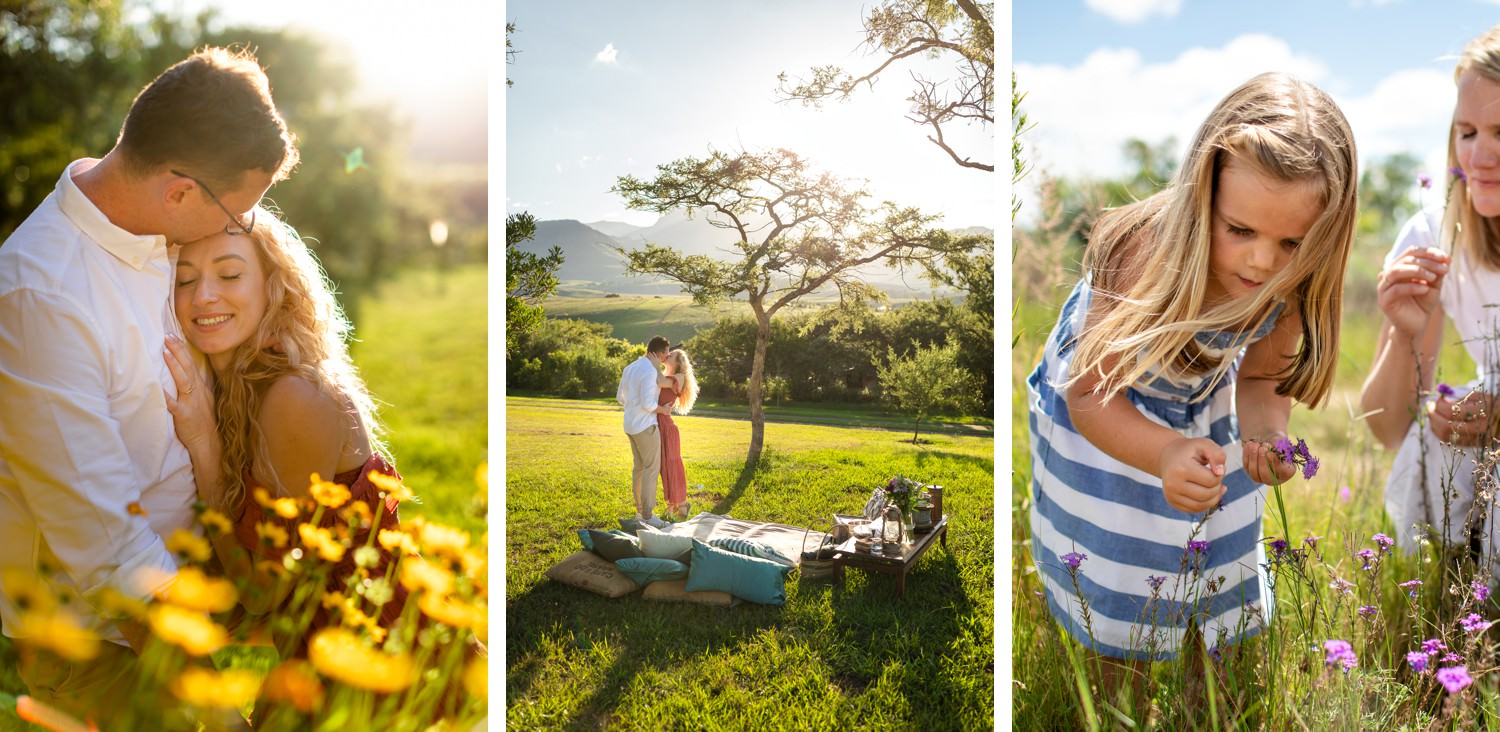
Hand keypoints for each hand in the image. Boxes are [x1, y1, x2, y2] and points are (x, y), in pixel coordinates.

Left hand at [162, 336, 217, 456]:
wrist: (209, 443)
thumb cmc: (203, 423)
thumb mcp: (202, 400)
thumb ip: (193, 386)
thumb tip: (182, 372)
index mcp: (201, 388)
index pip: (192, 363)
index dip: (184, 349)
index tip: (174, 335)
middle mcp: (197, 392)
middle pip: (188, 367)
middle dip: (178, 350)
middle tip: (168, 336)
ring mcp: (192, 403)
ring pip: (184, 380)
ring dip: (174, 366)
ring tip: (165, 352)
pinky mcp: (185, 415)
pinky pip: (174, 405)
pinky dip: (167, 396)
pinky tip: (158, 388)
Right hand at [1158, 437, 1226, 513]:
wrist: (1169, 456)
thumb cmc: (1189, 451)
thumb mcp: (1204, 444)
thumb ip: (1217, 454)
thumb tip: (1220, 472)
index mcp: (1180, 469)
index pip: (1211, 481)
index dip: (1220, 475)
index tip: (1216, 468)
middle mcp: (1172, 484)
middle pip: (1207, 495)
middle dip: (1217, 487)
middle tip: (1215, 477)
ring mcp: (1171, 495)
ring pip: (1201, 505)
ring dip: (1213, 497)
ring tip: (1214, 486)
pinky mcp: (1172, 502)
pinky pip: (1195, 509)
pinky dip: (1205, 503)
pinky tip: (1207, 493)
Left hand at [1243, 437, 1296, 484]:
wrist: (1267, 439)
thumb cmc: (1278, 441)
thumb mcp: (1282, 442)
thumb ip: (1280, 448)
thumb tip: (1270, 456)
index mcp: (1288, 471)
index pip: (1284, 472)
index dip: (1276, 464)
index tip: (1271, 453)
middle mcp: (1275, 478)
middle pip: (1267, 477)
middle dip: (1263, 462)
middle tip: (1262, 448)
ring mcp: (1261, 477)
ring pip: (1254, 473)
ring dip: (1253, 458)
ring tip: (1255, 445)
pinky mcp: (1250, 471)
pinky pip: (1246, 466)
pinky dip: (1247, 454)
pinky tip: (1249, 444)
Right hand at [1376, 247, 1447, 337]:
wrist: (1415, 326)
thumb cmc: (1423, 304)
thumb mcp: (1434, 285)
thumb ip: (1438, 272)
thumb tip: (1447, 258)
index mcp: (1399, 268)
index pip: (1411, 252)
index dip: (1428, 252)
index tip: (1446, 258)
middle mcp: (1388, 275)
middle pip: (1405, 260)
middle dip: (1426, 262)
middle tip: (1444, 269)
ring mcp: (1384, 288)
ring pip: (1396, 271)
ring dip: (1417, 271)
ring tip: (1433, 278)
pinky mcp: (1384, 301)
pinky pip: (1396, 289)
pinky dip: (1412, 287)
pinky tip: (1425, 289)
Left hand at [1428, 389, 1496, 445]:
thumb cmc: (1491, 405)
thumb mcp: (1480, 397)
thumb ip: (1460, 399)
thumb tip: (1440, 401)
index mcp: (1482, 412)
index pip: (1452, 412)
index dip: (1440, 405)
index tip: (1437, 399)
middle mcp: (1479, 428)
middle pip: (1446, 427)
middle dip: (1433, 416)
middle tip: (1429, 406)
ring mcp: (1475, 439)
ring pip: (1446, 436)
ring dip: (1433, 425)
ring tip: (1432, 414)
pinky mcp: (1472, 445)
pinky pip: (1450, 441)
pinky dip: (1439, 432)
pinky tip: (1437, 423)